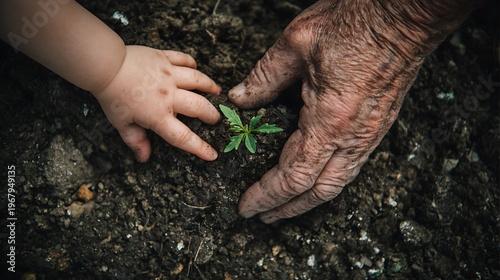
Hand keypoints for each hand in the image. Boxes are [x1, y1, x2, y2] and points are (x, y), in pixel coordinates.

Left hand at [93, 45, 220, 161]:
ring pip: (197, 79)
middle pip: (199, 106)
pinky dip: (191, 63)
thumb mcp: (122, 124)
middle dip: (211, 115)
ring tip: (216, 91)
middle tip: (216, 119)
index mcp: (158, 115)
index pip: (183, 136)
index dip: (199, 148)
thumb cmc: (112, 97)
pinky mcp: (164, 58)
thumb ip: (136, 141)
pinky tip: (195, 67)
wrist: (106, 66)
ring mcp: (169, 75)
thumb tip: (144, 158)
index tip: (212, 155)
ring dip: (209, 86)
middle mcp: (169, 96)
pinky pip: (183, 59)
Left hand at [229, 0, 473, 222]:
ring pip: (338, 183)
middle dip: (287, 208)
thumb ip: (264, 77)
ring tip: (286, 207)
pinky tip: (316, 179)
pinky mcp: (378, 126)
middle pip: (318, 191)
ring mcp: (370, 134)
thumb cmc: (354, 24)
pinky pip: (351, 166)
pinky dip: (328, 181)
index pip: (293, 176)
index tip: (247, 207)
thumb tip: (240, 98)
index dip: (267, 196)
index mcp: (330, 121)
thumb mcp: (296, 43)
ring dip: (309, 200)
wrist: (404, 16)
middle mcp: (353, 137)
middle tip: (263, 216)